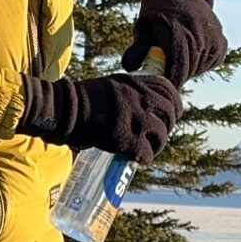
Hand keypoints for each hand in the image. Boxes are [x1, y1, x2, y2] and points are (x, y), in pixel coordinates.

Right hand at [14, 72, 182, 163]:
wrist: (65, 110)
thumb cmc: (84, 99)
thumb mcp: (113, 85)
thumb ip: (133, 91)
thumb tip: (148, 105)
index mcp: (137, 83)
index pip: (170, 91)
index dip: (174, 105)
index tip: (171, 114)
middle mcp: (140, 98)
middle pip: (170, 114)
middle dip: (167, 126)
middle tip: (157, 135)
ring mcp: (135, 119)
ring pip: (162, 135)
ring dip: (157, 145)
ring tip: (147, 149)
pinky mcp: (126, 138)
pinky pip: (147, 153)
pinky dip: (144, 158)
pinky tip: (136, 158)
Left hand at [122, 0, 228, 81]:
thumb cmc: (157, 13)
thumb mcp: (143, 26)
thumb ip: (138, 48)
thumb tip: (129, 68)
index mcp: (177, 31)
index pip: (178, 68)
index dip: (170, 80)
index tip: (162, 82)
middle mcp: (199, 34)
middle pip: (188, 71)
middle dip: (176, 74)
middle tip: (166, 65)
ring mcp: (213, 38)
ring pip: (199, 68)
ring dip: (188, 68)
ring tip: (177, 52)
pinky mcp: (221, 43)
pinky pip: (211, 62)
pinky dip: (200, 62)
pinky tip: (191, 49)